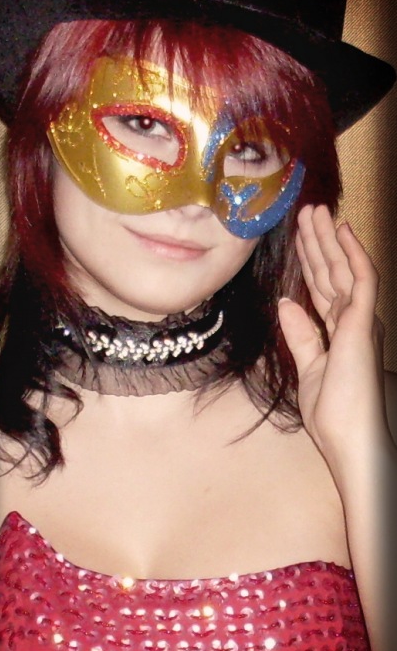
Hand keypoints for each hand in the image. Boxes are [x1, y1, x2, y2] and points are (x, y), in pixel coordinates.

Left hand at [278, 204, 387, 473]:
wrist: (350, 440)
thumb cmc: (334, 414)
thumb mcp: (309, 368)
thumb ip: (301, 334)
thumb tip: (287, 303)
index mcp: (341, 332)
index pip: (322, 288)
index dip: (311, 260)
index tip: (300, 236)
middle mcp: (354, 321)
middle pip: (331, 272)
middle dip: (318, 241)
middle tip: (307, 210)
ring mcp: (361, 321)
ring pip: (344, 267)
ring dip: (329, 238)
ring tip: (316, 210)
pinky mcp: (363, 323)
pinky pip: (361, 279)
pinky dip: (352, 252)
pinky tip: (341, 230)